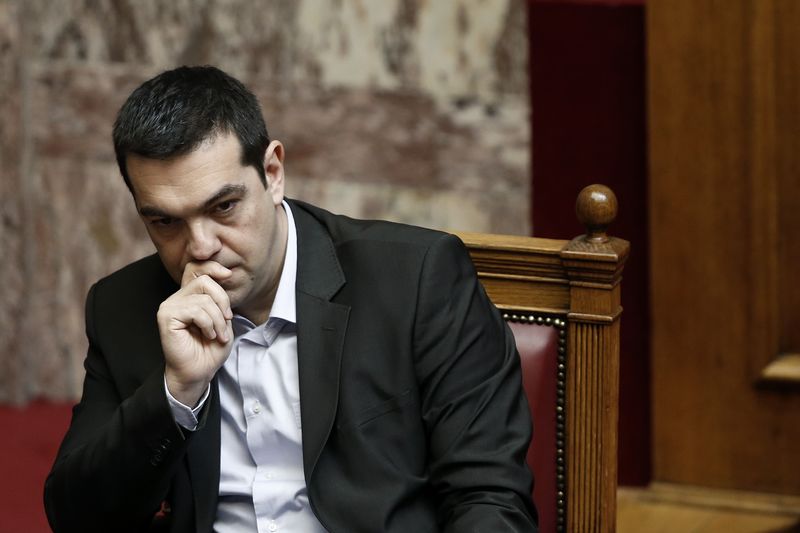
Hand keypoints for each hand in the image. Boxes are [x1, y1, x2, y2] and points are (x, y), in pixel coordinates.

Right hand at [159, 261, 233, 406]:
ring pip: (204, 299)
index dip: (213, 267)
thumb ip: (220, 298)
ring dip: (218, 320)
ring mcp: (169, 306)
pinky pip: (196, 311)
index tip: (229, 275)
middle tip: (226, 321)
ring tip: (218, 335)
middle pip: (205, 281)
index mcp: (189, 296)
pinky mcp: (166, 316)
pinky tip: (208, 335)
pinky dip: (208, 324)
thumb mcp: (223, 319)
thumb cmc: (210, 349)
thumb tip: (225, 273)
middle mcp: (177, 298)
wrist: (199, 372)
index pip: (197, 268)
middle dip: (222, 301)